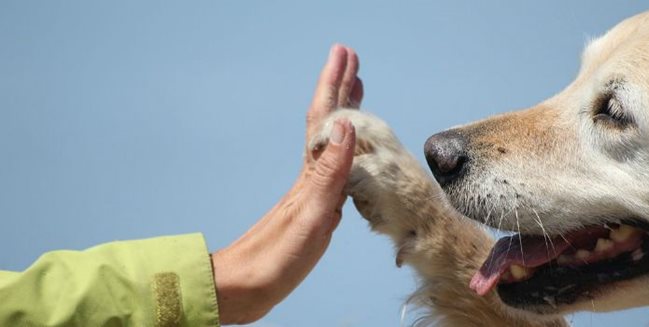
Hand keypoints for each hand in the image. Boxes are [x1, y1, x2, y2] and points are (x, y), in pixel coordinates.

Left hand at [211, 44, 362, 324]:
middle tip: (351, 61)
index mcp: (312, 174)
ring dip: (343, 114)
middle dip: (339, 89)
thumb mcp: (310, 214)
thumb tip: (347, 125)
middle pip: (327, 123)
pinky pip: (335, 165)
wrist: (244, 288)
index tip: (345, 56)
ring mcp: (310, 190)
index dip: (335, 85)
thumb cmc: (276, 258)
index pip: (326, 119)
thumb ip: (330, 172)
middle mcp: (311, 176)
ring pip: (332, 141)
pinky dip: (346, 148)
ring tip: (354, 93)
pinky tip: (349, 152)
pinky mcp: (312, 208)